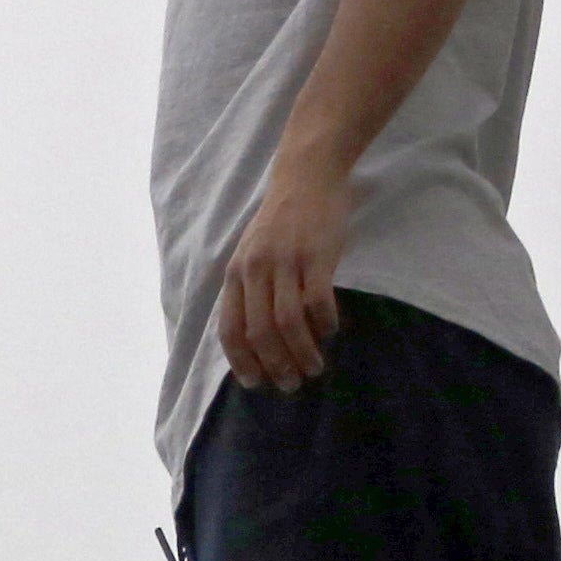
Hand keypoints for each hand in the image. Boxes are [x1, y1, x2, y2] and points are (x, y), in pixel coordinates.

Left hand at [220, 158, 351, 391]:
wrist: (306, 175)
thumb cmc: (281, 221)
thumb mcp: (252, 254)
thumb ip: (251, 290)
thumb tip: (259, 338)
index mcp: (235, 274)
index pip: (230, 330)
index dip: (241, 362)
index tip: (256, 384)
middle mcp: (255, 270)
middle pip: (260, 333)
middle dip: (275, 366)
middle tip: (291, 385)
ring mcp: (286, 262)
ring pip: (288, 323)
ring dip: (302, 353)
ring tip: (314, 369)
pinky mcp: (316, 255)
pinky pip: (317, 300)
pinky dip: (324, 323)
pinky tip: (331, 331)